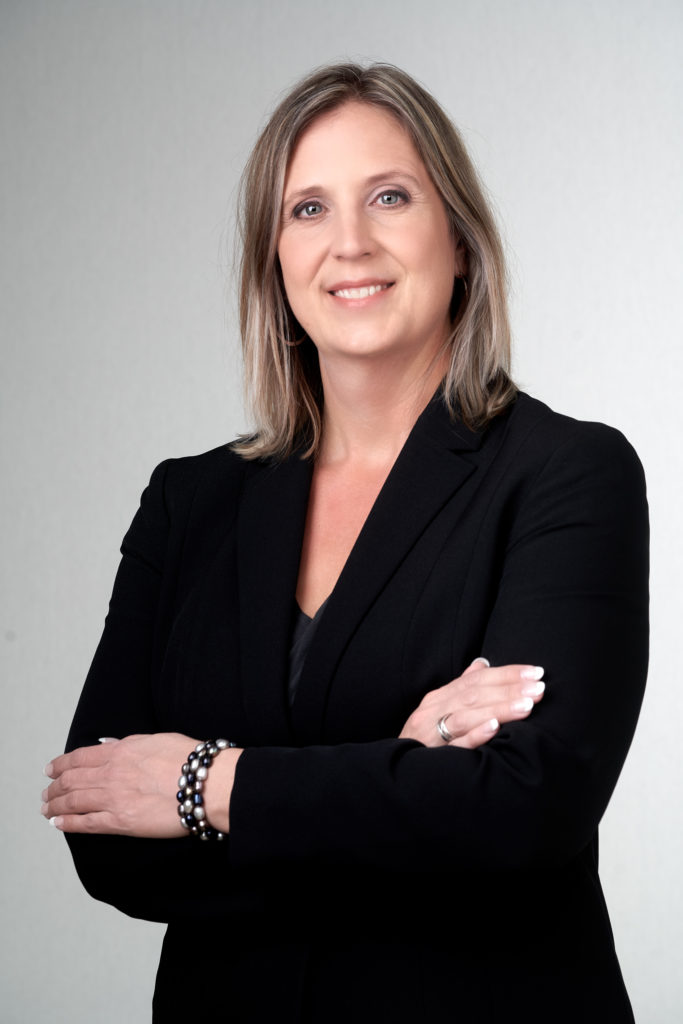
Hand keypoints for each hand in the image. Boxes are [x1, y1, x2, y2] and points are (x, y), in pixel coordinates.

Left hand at [41, 734, 241, 836]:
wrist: (205, 783)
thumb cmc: (188, 759)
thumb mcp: (155, 739)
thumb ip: (126, 742)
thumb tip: (106, 744)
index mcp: (120, 751)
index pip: (79, 757)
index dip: (60, 764)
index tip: (51, 769)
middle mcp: (111, 774)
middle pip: (71, 780)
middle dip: (54, 787)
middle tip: (46, 792)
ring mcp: (113, 798)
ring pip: (73, 802)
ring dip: (55, 805)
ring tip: (46, 808)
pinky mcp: (121, 822)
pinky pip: (86, 823)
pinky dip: (68, 823)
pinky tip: (57, 824)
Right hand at [398, 658, 544, 748]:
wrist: (395, 772)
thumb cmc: (425, 740)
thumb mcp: (440, 710)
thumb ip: (462, 687)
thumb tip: (482, 663)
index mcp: (439, 698)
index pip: (476, 679)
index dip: (507, 673)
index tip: (536, 672)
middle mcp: (433, 711)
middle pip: (474, 694)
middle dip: (509, 689)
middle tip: (539, 688)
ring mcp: (431, 733)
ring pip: (466, 716)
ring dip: (498, 708)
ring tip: (527, 705)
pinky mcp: (433, 757)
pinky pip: (455, 745)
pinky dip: (475, 734)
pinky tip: (494, 728)